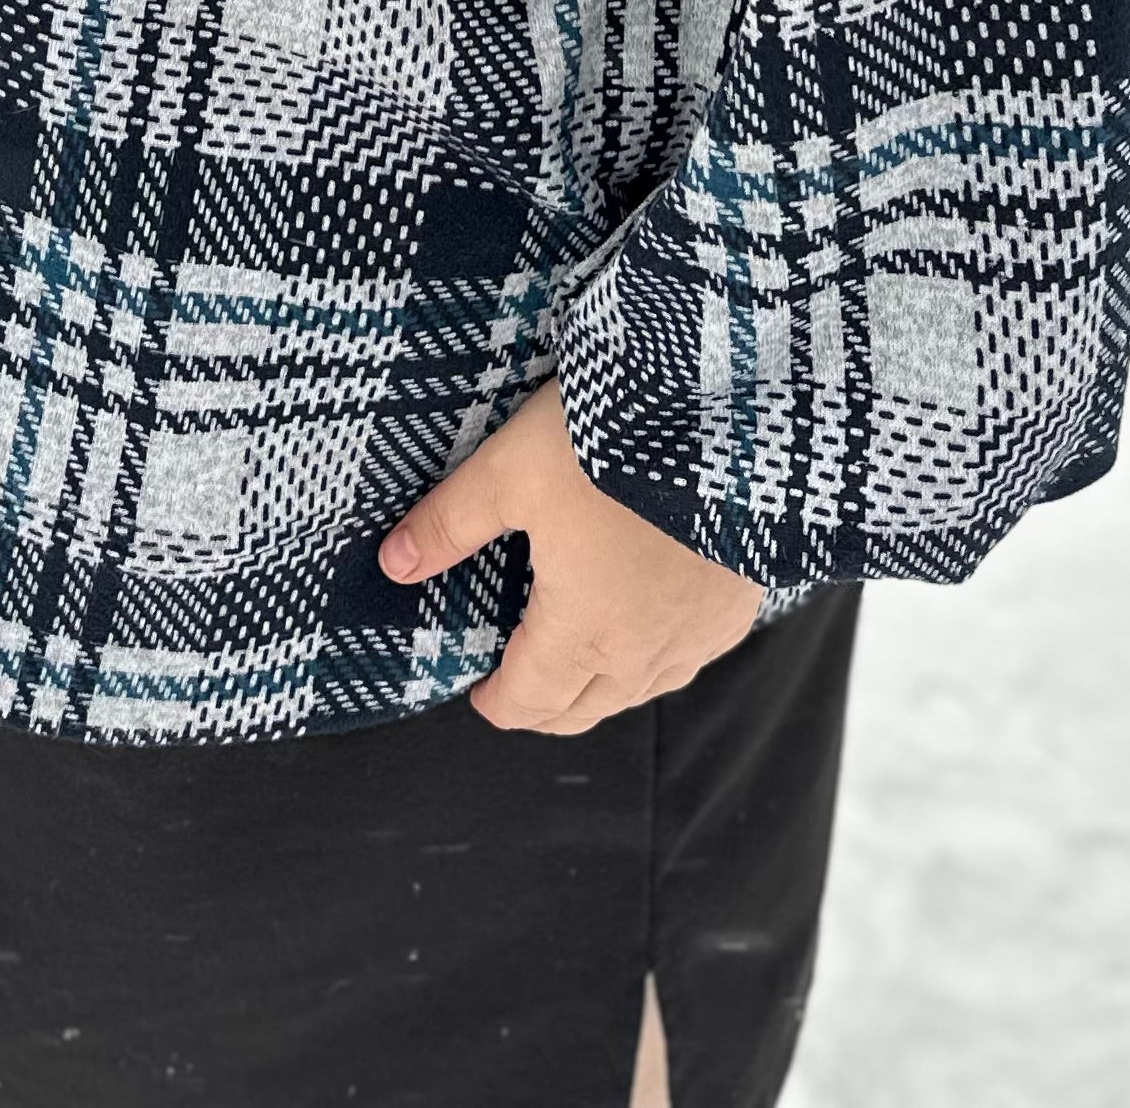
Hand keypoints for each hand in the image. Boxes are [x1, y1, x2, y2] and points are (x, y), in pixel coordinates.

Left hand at [378, 377, 762, 733]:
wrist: (726, 419)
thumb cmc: (609, 444)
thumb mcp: (508, 471)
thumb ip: (449, 523)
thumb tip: (392, 564)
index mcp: (579, 634)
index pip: (529, 702)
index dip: (497, 704)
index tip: (480, 692)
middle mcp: (642, 653)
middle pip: (584, 709)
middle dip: (545, 706)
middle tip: (519, 686)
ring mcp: (697, 633)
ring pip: (639, 690)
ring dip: (601, 687)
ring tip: (577, 659)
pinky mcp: (737, 605)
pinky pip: (690, 656)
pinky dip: (658, 656)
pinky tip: (651, 624)